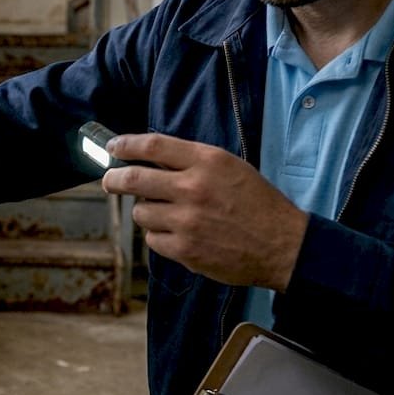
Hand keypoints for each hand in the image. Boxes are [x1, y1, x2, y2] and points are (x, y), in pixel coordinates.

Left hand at [101, 133, 306, 290]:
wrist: (283, 245)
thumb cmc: (258, 205)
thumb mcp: (231, 168)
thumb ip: (192, 161)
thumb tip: (150, 158)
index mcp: (207, 161)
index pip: (153, 145)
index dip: (126, 145)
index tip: (113, 146)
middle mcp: (193, 188)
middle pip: (133, 178)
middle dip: (114, 179)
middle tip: (109, 181)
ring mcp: (187, 221)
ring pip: (141, 213)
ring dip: (147, 212)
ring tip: (167, 214)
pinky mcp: (185, 250)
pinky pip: (153, 240)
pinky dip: (160, 237)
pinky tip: (179, 235)